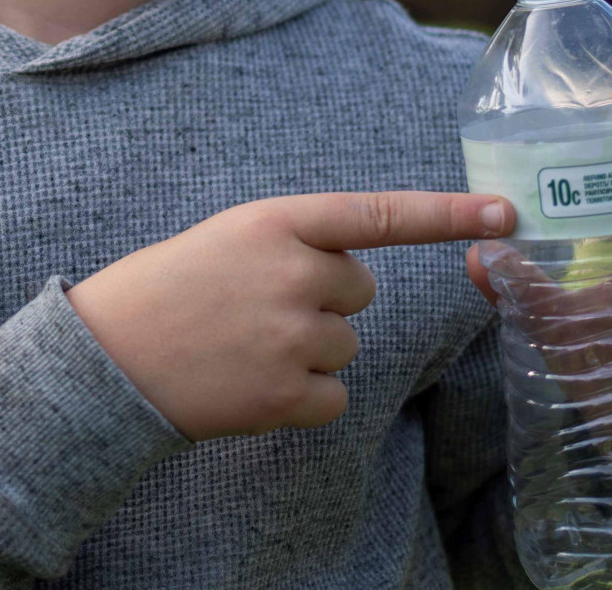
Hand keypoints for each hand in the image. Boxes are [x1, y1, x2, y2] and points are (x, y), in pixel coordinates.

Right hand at [69, 190, 515, 440]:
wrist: (104, 360)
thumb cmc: (163, 291)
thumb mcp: (227, 238)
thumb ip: (291, 244)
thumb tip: (350, 278)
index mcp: (276, 222)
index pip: (378, 214)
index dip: (448, 214)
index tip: (507, 212)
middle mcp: (294, 272)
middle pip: (360, 290)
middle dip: (322, 301)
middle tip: (254, 309)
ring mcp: (294, 336)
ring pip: (346, 345)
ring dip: (308, 351)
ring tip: (242, 347)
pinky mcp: (290, 394)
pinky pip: (334, 396)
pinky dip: (302, 399)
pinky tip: (251, 385)